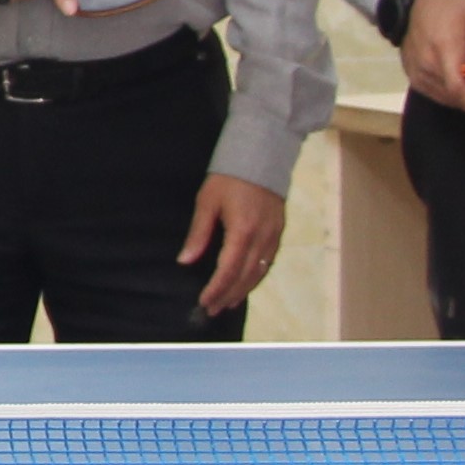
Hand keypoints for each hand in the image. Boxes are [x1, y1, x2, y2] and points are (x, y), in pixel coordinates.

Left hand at [178, 176, 285, 318]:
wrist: (263, 155)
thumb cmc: (229, 177)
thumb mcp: (207, 202)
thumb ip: (198, 234)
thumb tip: (185, 261)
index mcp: (242, 230)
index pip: (228, 269)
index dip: (216, 288)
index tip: (204, 301)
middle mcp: (262, 237)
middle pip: (245, 275)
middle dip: (228, 295)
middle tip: (213, 310)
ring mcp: (274, 235)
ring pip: (260, 271)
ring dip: (243, 290)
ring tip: (228, 303)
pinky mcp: (279, 231)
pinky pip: (269, 261)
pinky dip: (257, 276)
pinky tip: (246, 283)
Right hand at [400, 0, 464, 120]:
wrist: (415, 2)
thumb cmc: (451, 5)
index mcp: (445, 49)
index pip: (460, 88)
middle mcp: (427, 67)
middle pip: (458, 97)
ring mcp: (417, 75)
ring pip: (449, 99)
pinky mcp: (414, 78)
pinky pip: (439, 95)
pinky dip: (458, 94)